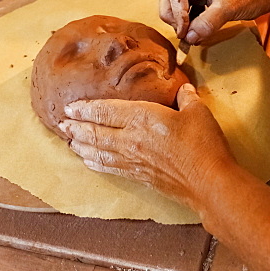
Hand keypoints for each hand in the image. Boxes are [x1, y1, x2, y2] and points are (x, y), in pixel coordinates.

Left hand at [59, 84, 236, 211]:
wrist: (209, 182)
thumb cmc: (203, 144)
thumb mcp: (197, 112)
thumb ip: (186, 97)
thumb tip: (183, 88)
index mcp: (143, 118)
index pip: (106, 111)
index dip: (86, 108)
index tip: (69, 107)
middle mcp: (132, 139)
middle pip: (96, 132)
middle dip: (76, 127)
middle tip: (61, 124)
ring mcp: (134, 160)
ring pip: (99, 151)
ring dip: (82, 145)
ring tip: (68, 141)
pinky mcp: (139, 176)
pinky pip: (110, 168)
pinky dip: (96, 163)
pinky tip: (87, 161)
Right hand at [159, 0, 269, 44]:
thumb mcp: (230, 8)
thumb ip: (207, 23)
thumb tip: (188, 38)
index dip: (177, 14)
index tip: (185, 32)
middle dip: (173, 16)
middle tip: (185, 34)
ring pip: (172, 0)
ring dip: (177, 19)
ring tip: (190, 33)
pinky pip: (183, 6)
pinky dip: (185, 19)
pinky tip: (194, 29)